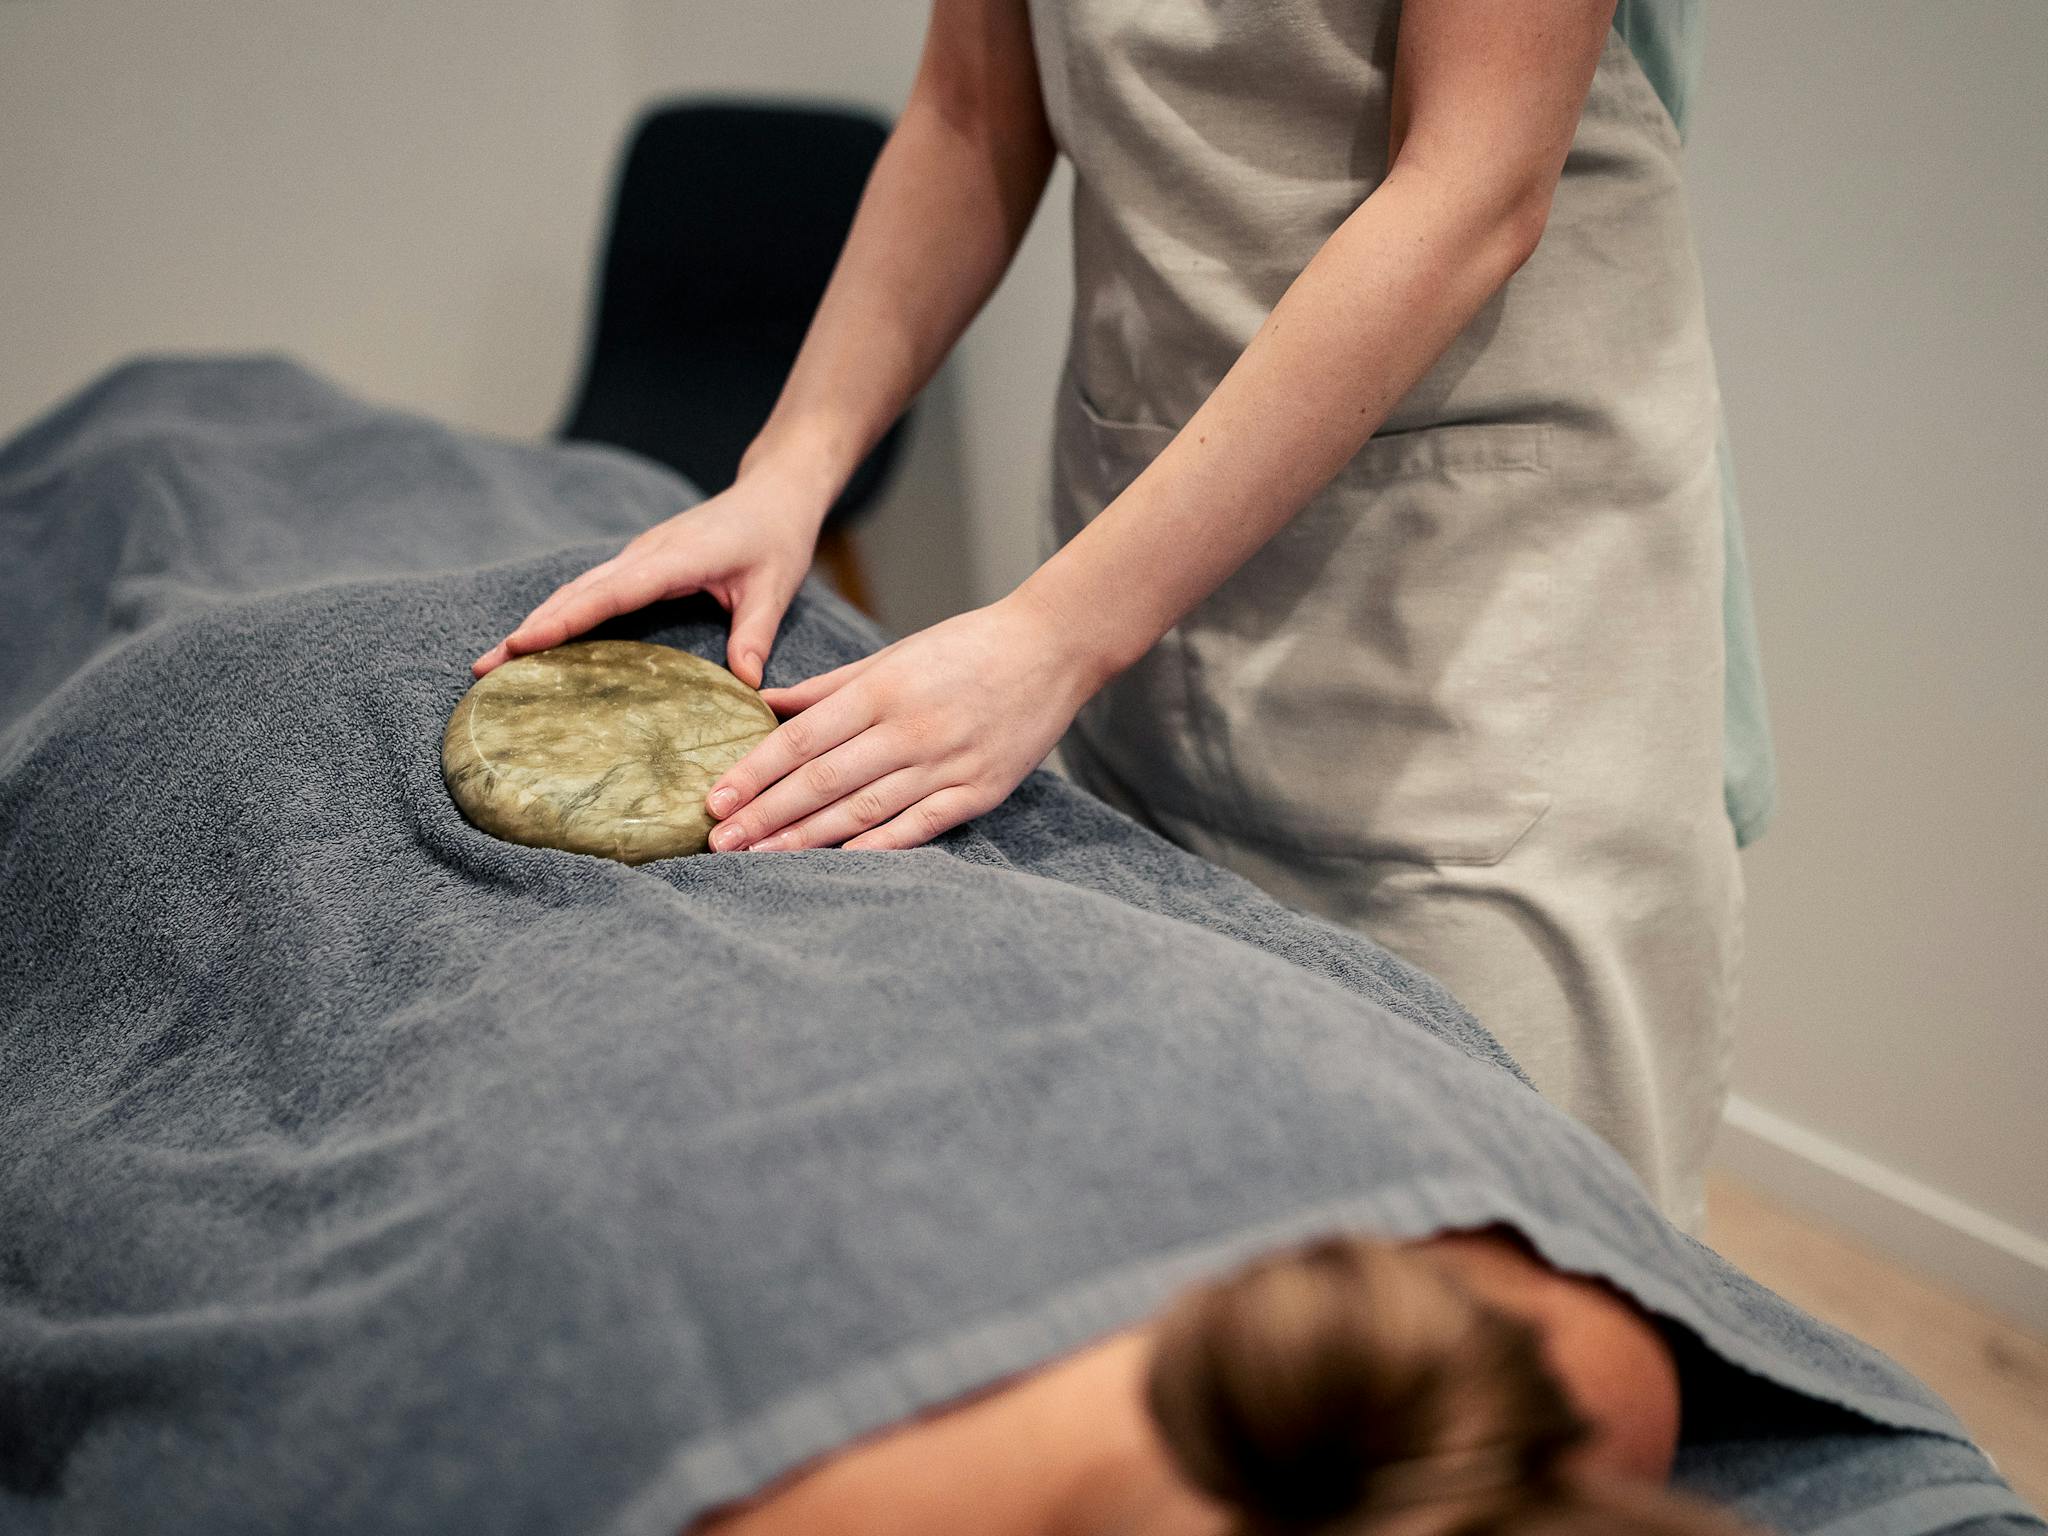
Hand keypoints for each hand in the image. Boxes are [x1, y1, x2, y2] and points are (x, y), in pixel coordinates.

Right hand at [471, 468, 826, 684]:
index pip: (610, 593)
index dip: (566, 620)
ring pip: (576, 591)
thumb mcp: (774, 588)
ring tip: (496, 662)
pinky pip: (591, 592)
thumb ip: (755, 634)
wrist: (772, 494)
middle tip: (485, 668)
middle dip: (530, 629)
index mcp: (673, 559)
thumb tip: (745, 685)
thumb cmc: (776, 537)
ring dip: (537, 623)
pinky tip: (539, 642)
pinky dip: (561, 616)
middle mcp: (645, 555)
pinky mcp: (639, 565)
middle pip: (576, 593)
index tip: (523, 643)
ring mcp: (638, 558)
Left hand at [702, 594, 1106, 851]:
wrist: (1053, 647)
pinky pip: (918, 826)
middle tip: (717, 841)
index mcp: (882, 689)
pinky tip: (836, 864)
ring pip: (862, 809)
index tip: (715, 799)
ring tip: (759, 858)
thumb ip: (829, 686)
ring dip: (805, 839)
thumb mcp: (894, 653)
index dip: (754, 772)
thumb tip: (766, 704)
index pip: (802, 739)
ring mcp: (946, 763)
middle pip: (822, 780)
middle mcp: (908, 728)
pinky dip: (876, 847)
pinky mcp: (979, 790)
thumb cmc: (968, 647)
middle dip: (765, 814)